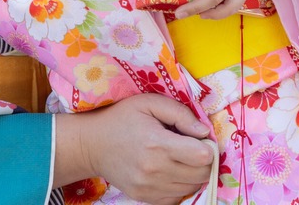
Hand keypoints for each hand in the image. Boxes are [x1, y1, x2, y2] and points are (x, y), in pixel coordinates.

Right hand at [55, 93, 212, 203]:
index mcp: (157, 144)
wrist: (91, 144)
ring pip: (191, 188)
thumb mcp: (148, 103)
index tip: (197, 138)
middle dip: (202, 160)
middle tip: (190, 147)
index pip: (202, 156)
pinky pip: (176, 198)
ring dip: (192, 174)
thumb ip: (180, 113)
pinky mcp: (145, 197)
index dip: (206, 146)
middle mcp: (155, 170)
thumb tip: (204, 131)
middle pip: (201, 174)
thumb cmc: (121, 118)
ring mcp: (149, 187)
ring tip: (178, 158)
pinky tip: (169, 171)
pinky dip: (179, 185)